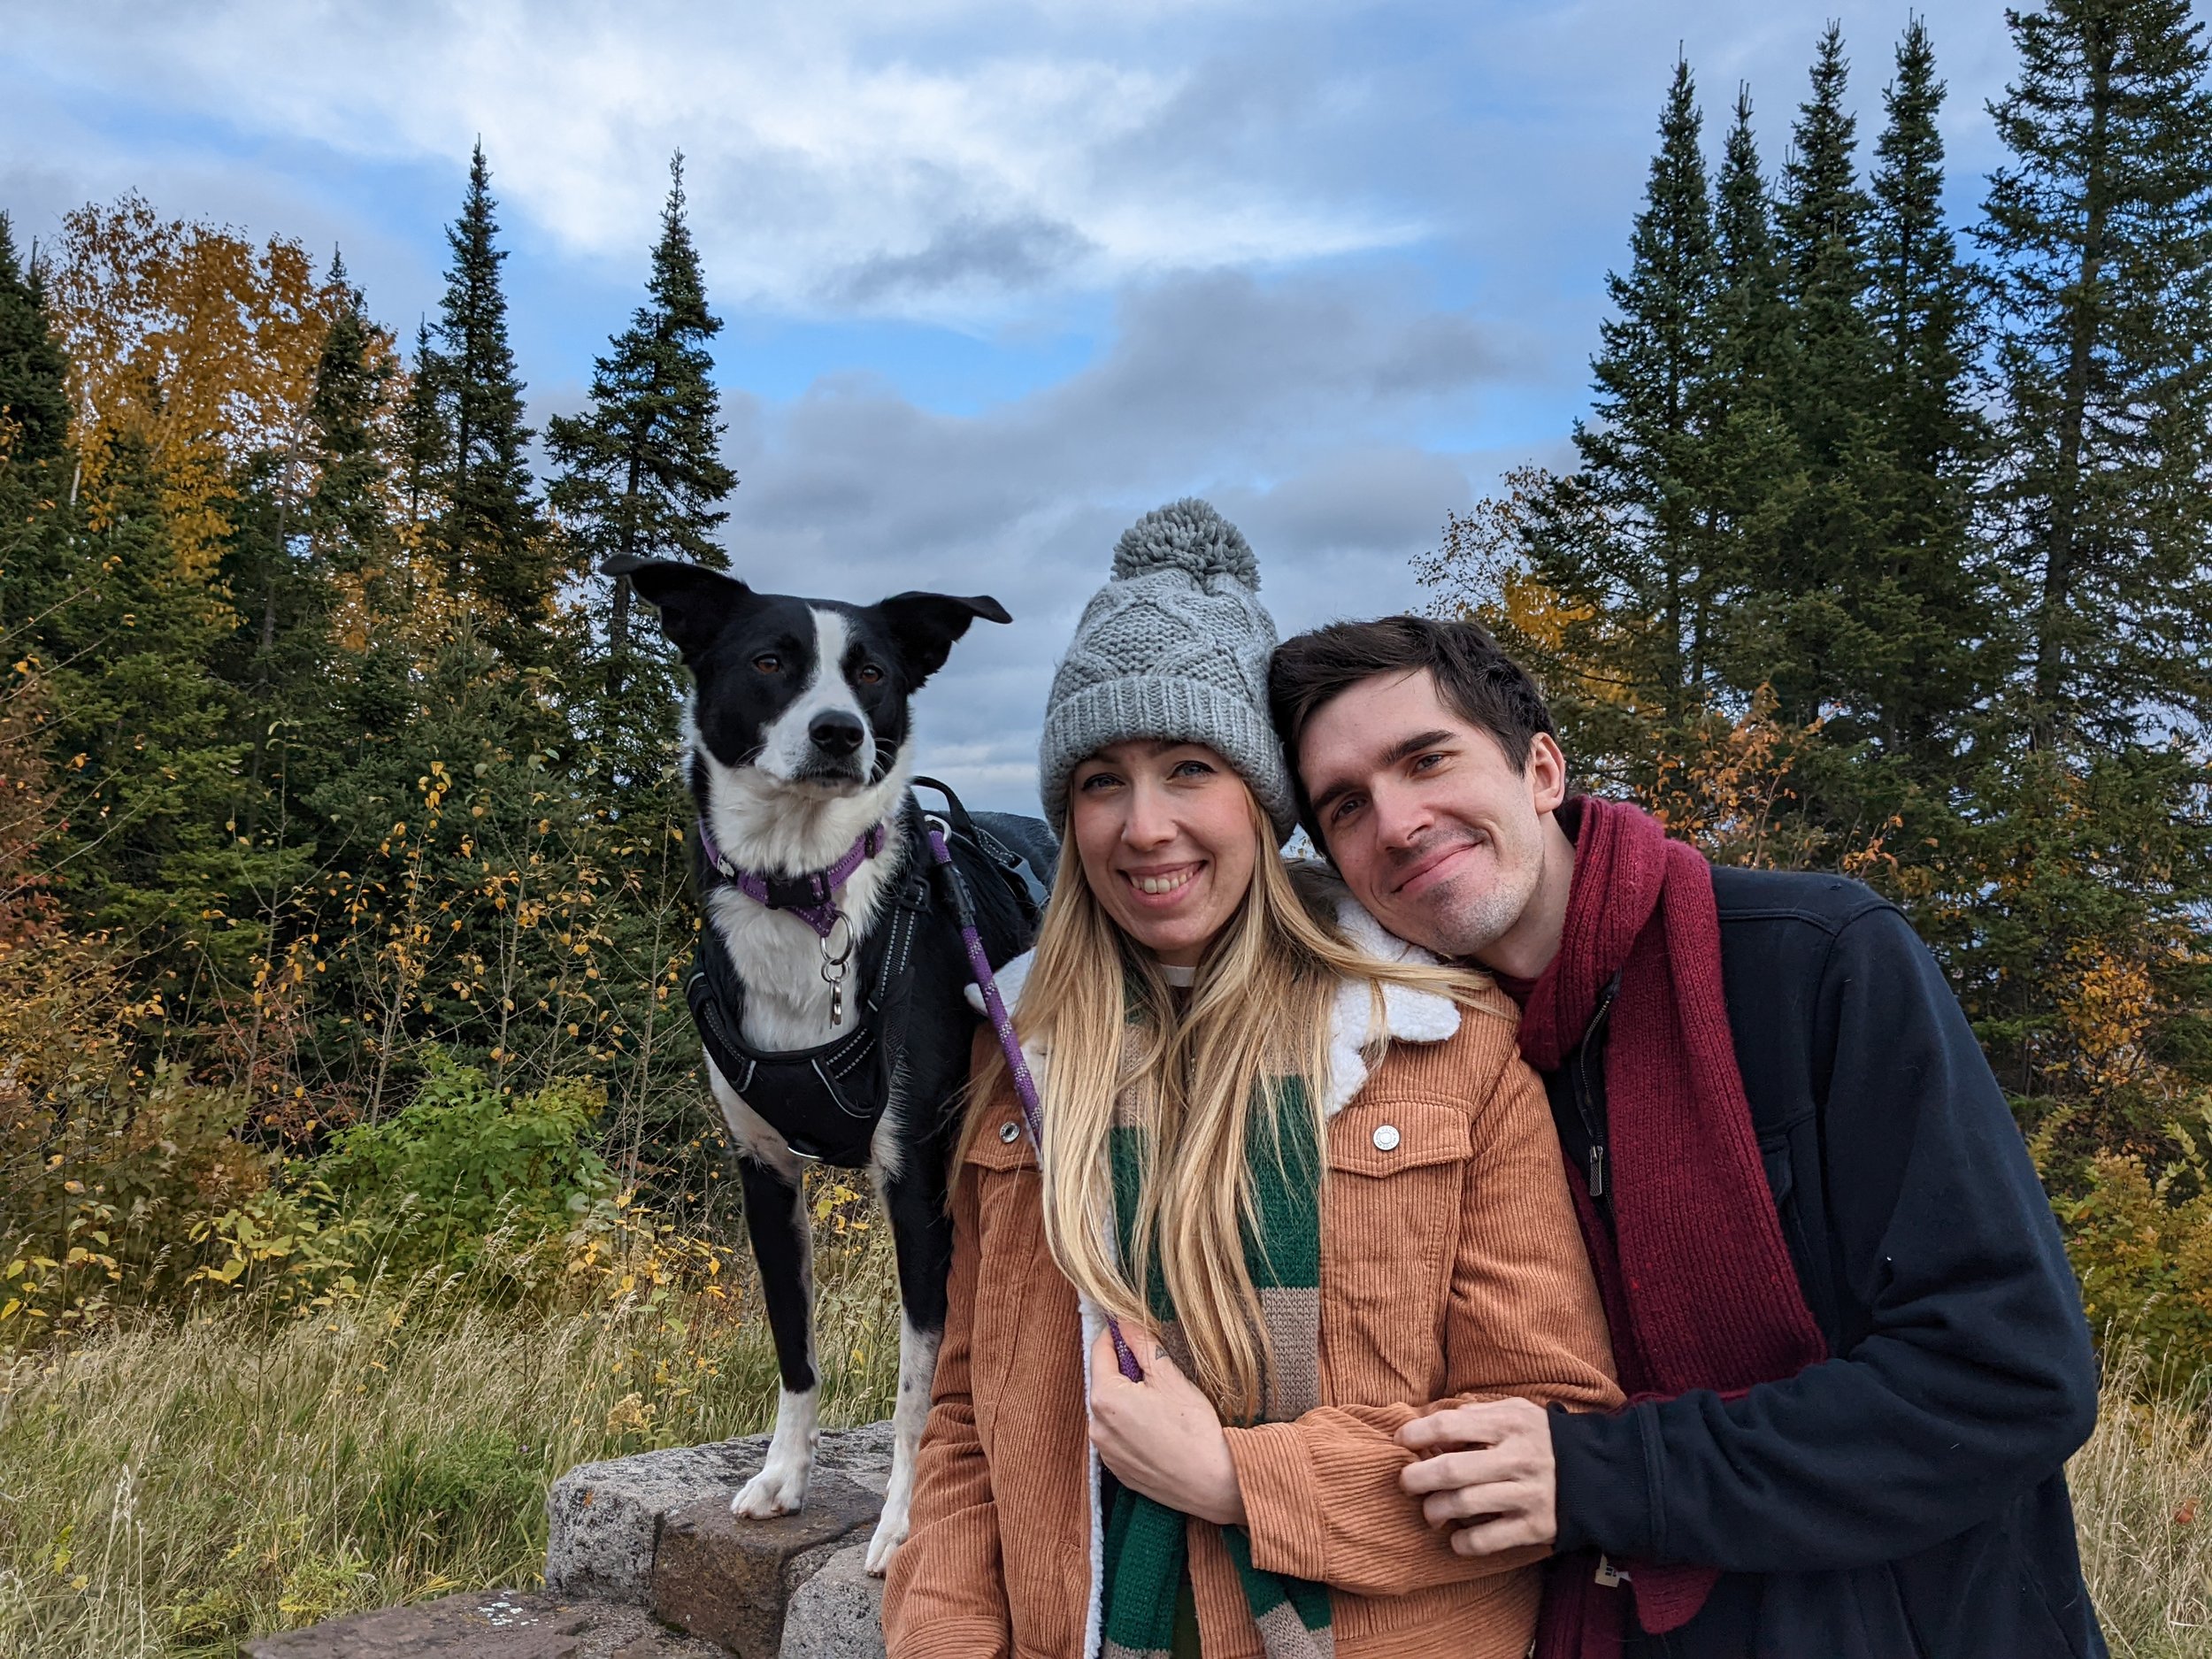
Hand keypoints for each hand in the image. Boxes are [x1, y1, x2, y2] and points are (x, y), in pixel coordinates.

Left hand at [1088, 1326, 1246, 1526]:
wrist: (1213, 1484)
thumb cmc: (1194, 1429)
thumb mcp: (1169, 1375)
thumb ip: (1142, 1343)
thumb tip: (1124, 1322)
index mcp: (1105, 1398)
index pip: (1099, 1351)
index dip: (1115, 1334)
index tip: (1130, 1327)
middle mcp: (1097, 1427)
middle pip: (1105, 1381)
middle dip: (1126, 1369)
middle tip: (1157, 1368)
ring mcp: (1106, 1452)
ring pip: (1113, 1410)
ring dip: (1129, 1398)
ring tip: (1163, 1403)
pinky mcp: (1119, 1470)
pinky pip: (1119, 1436)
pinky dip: (1133, 1426)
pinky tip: (1160, 1428)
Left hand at [1396, 1397, 1557, 1555]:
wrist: (1599, 1473)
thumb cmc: (1543, 1439)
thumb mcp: (1517, 1412)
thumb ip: (1477, 1414)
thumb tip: (1432, 1420)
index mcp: (1509, 1424)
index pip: (1450, 1425)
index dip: (1417, 1433)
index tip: (1401, 1440)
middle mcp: (1517, 1458)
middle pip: (1451, 1470)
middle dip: (1417, 1478)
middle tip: (1406, 1483)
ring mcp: (1527, 1494)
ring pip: (1464, 1505)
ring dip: (1435, 1510)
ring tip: (1430, 1511)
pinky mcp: (1535, 1526)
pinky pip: (1488, 1539)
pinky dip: (1463, 1542)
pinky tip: (1456, 1538)